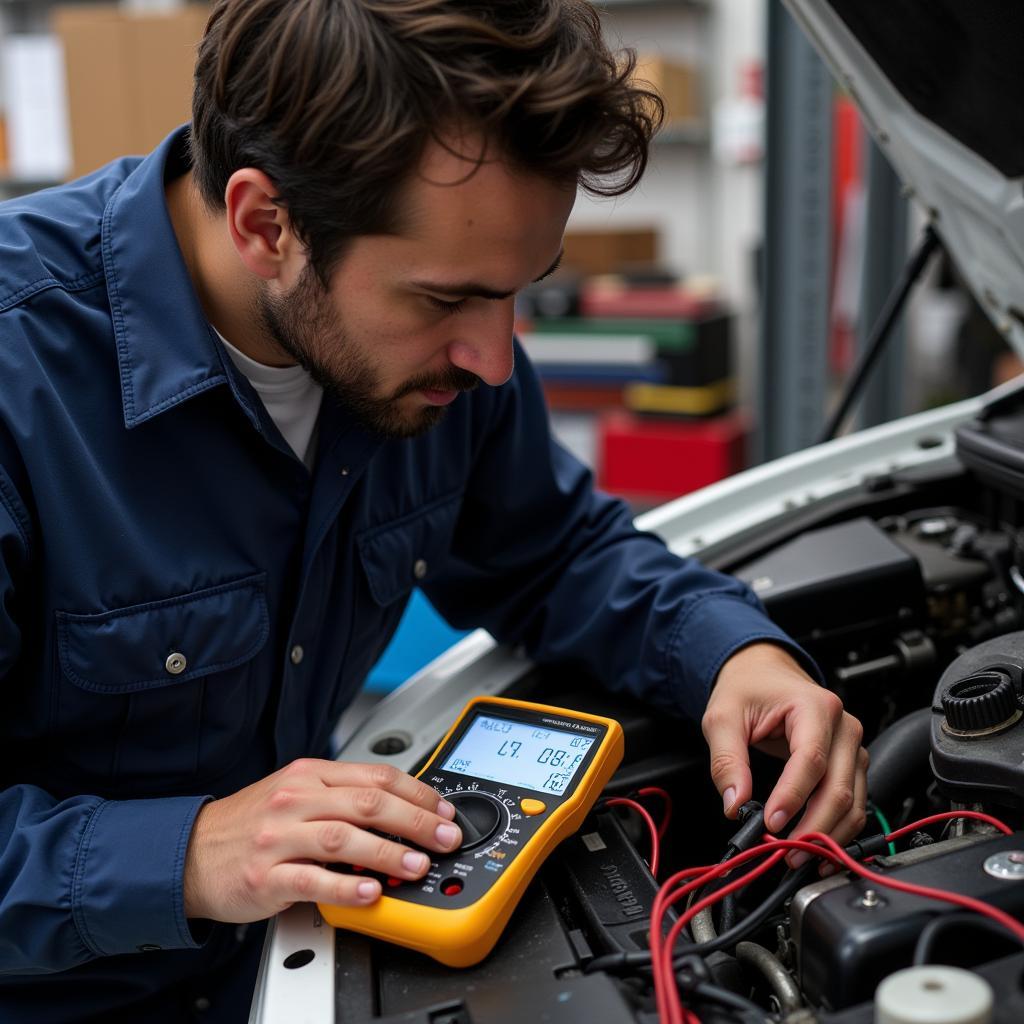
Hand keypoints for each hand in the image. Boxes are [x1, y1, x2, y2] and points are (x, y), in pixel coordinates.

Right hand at [183, 759, 461, 921]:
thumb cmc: (251, 824)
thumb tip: (402, 808)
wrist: (190, 851)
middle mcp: (296, 800)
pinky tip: (371, 893)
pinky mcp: (265, 876)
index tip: (443, 810)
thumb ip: (343, 796)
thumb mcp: (296, 793)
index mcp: (310, 774)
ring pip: (343, 838)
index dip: (416, 793)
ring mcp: (279, 837)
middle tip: (445, 836)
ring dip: (388, 852)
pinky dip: (346, 887)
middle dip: (415, 820)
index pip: (375, 776)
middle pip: (367, 803)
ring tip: (418, 865)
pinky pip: (312, 880)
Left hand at [701, 643, 867, 865]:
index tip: (772, 824)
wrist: (763, 672)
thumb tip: (734, 803)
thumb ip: (726, 760)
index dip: (792, 797)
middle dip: (814, 827)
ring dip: (829, 835)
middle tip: (787, 853)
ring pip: (854, 802)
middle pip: (839, 788)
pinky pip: (854, 802)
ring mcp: (852, 746)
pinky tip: (817, 847)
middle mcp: (843, 726)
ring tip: (800, 857)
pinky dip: (837, 828)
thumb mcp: (723, 716)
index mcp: (815, 707)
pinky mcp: (851, 763)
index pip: (810, 760)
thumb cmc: (748, 688)